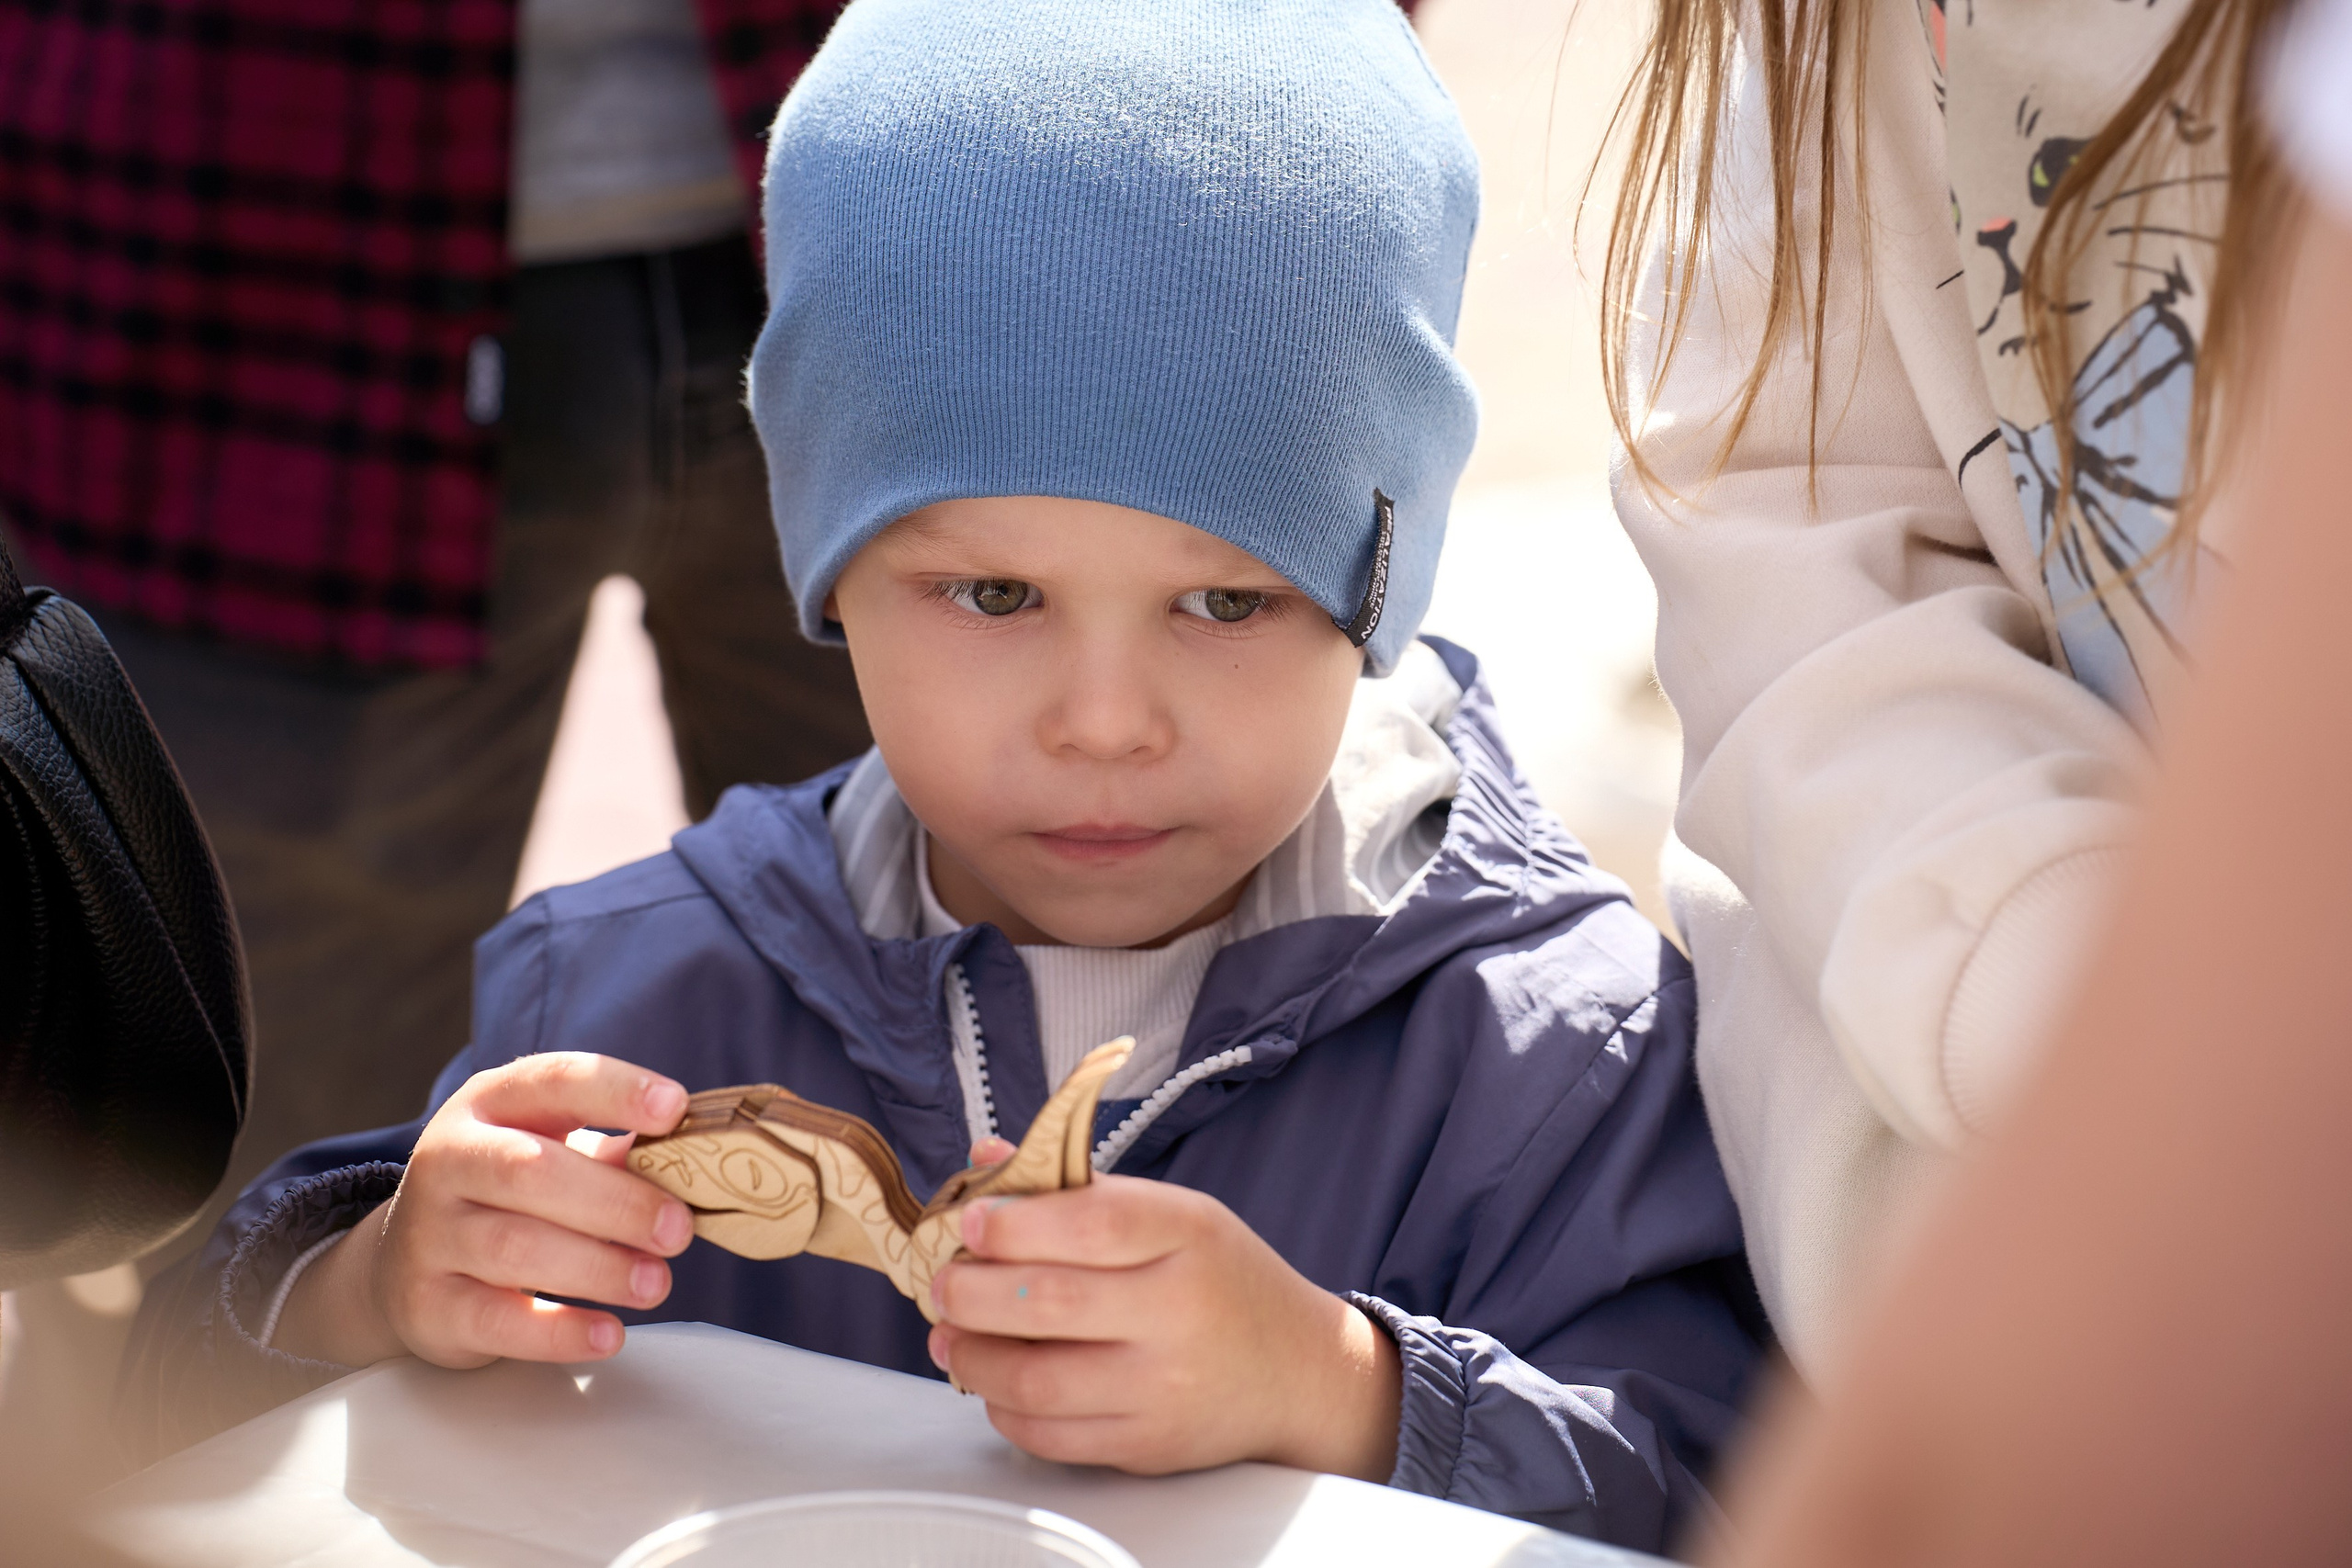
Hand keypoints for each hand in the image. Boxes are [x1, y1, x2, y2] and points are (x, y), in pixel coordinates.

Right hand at [272, 1053, 693, 1369]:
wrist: (400, 1264)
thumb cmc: (503, 1194)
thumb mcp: (549, 1150)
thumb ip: (613, 1152)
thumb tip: (694, 1159)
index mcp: (491, 1103)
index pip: (553, 1081)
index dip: (616, 1090)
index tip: (675, 1108)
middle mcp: (451, 1158)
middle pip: (531, 1171)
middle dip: (616, 1201)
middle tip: (678, 1230)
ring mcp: (431, 1233)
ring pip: (514, 1247)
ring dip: (598, 1267)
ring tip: (656, 1283)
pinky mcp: (428, 1305)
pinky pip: (497, 1319)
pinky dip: (559, 1331)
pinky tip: (609, 1333)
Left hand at [925, 1173, 1400, 1478]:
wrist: (1296, 1371)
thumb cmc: (1221, 1281)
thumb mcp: (1174, 1215)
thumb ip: (1079, 1191)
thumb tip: (984, 1162)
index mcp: (1189, 1236)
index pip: (1092, 1222)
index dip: (1016, 1222)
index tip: (972, 1222)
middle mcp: (1180, 1313)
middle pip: (1048, 1302)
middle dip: (970, 1290)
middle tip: (943, 1281)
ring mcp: (1163, 1387)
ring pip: (1034, 1379)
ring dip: (971, 1354)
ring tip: (950, 1332)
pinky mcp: (1146, 1445)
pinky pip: (1048, 1435)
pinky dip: (1001, 1407)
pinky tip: (993, 1379)